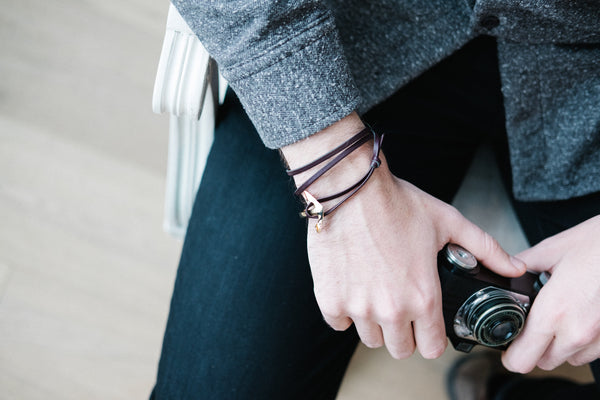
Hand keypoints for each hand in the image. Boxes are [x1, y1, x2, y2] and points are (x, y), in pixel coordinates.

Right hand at [281, 114, 525, 358]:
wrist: (350, 189)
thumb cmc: (396, 203)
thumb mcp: (448, 222)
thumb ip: (485, 248)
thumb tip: (514, 267)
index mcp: (423, 296)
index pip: (431, 349)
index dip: (432, 338)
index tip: (427, 326)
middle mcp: (391, 309)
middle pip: (400, 350)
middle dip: (404, 334)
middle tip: (402, 309)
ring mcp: (358, 307)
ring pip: (370, 338)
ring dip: (375, 323)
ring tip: (378, 295)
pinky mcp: (330, 299)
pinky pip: (340, 323)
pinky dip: (346, 312)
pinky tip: (354, 290)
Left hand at [502, 215, 599, 372]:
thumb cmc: (598, 243)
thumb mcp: (550, 250)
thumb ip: (523, 268)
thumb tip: (507, 274)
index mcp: (554, 311)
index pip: (522, 359)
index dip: (510, 354)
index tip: (508, 345)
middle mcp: (578, 331)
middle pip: (543, 362)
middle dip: (534, 346)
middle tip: (533, 322)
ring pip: (569, 358)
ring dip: (560, 344)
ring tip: (562, 313)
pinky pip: (591, 351)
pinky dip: (582, 339)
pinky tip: (581, 314)